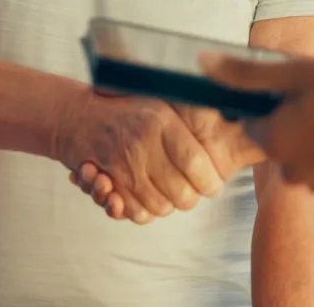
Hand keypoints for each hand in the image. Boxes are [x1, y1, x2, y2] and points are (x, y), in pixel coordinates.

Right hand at [53, 95, 226, 223]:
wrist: (77, 118)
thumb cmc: (127, 109)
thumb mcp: (161, 101)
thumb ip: (194, 114)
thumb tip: (236, 124)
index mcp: (160, 120)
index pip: (197, 164)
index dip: (210, 182)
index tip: (212, 184)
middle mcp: (142, 143)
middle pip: (182, 194)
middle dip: (190, 197)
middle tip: (189, 190)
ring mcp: (122, 165)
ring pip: (161, 207)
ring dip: (167, 204)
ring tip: (165, 189)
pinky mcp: (107, 183)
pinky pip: (136, 213)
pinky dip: (143, 211)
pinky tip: (145, 196)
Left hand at [198, 53, 313, 198]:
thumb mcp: (294, 73)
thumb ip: (245, 73)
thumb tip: (202, 63)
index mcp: (275, 142)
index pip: (255, 126)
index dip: (273, 108)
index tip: (297, 95)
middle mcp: (293, 172)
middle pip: (280, 145)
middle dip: (294, 127)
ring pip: (305, 160)